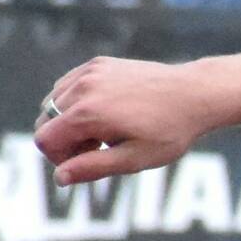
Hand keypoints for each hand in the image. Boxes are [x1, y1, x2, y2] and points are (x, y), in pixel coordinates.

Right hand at [33, 58, 214, 187]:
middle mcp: (83, 87)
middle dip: (64, 141)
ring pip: (54, 102)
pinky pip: (68, 85)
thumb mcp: (134, 159)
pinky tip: (106, 112)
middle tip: (101, 148)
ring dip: (69, 121)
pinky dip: (76, 102)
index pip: (44, 139)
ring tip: (105, 131)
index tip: (87, 162)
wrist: (195, 93)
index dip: (59, 158)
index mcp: (88, 113)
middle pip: (45, 120)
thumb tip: (59, 177)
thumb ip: (93, 168)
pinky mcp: (98, 64)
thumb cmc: (170, 131)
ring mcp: (89, 72)